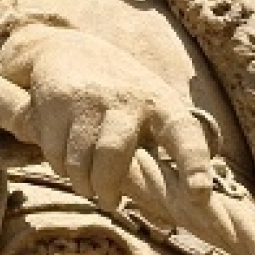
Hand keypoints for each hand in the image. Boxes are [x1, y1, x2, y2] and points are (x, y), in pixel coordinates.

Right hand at [0, 25, 214, 210]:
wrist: (70, 50)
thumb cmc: (123, 96)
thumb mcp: (153, 109)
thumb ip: (165, 147)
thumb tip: (185, 204)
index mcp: (162, 104)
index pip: (184, 136)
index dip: (193, 166)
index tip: (199, 195)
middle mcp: (126, 99)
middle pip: (112, 155)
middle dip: (106, 188)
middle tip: (109, 203)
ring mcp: (88, 98)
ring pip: (78, 162)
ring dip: (82, 184)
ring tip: (87, 185)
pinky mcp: (57, 102)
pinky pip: (55, 154)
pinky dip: (61, 167)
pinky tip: (67, 160)